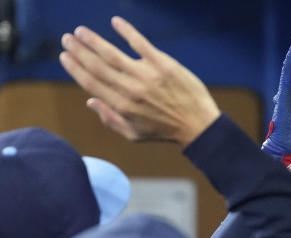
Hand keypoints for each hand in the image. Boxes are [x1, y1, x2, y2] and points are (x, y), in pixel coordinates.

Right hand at [59, 16, 220, 145]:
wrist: (198, 126)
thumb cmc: (165, 131)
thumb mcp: (134, 134)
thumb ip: (110, 119)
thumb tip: (89, 101)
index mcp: (122, 106)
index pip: (91, 82)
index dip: (75, 68)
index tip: (65, 56)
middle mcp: (131, 90)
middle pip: (97, 66)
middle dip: (79, 51)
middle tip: (68, 39)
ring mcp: (147, 76)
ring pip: (112, 54)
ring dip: (94, 40)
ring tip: (81, 31)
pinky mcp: (164, 65)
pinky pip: (141, 44)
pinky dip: (127, 31)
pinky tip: (115, 22)